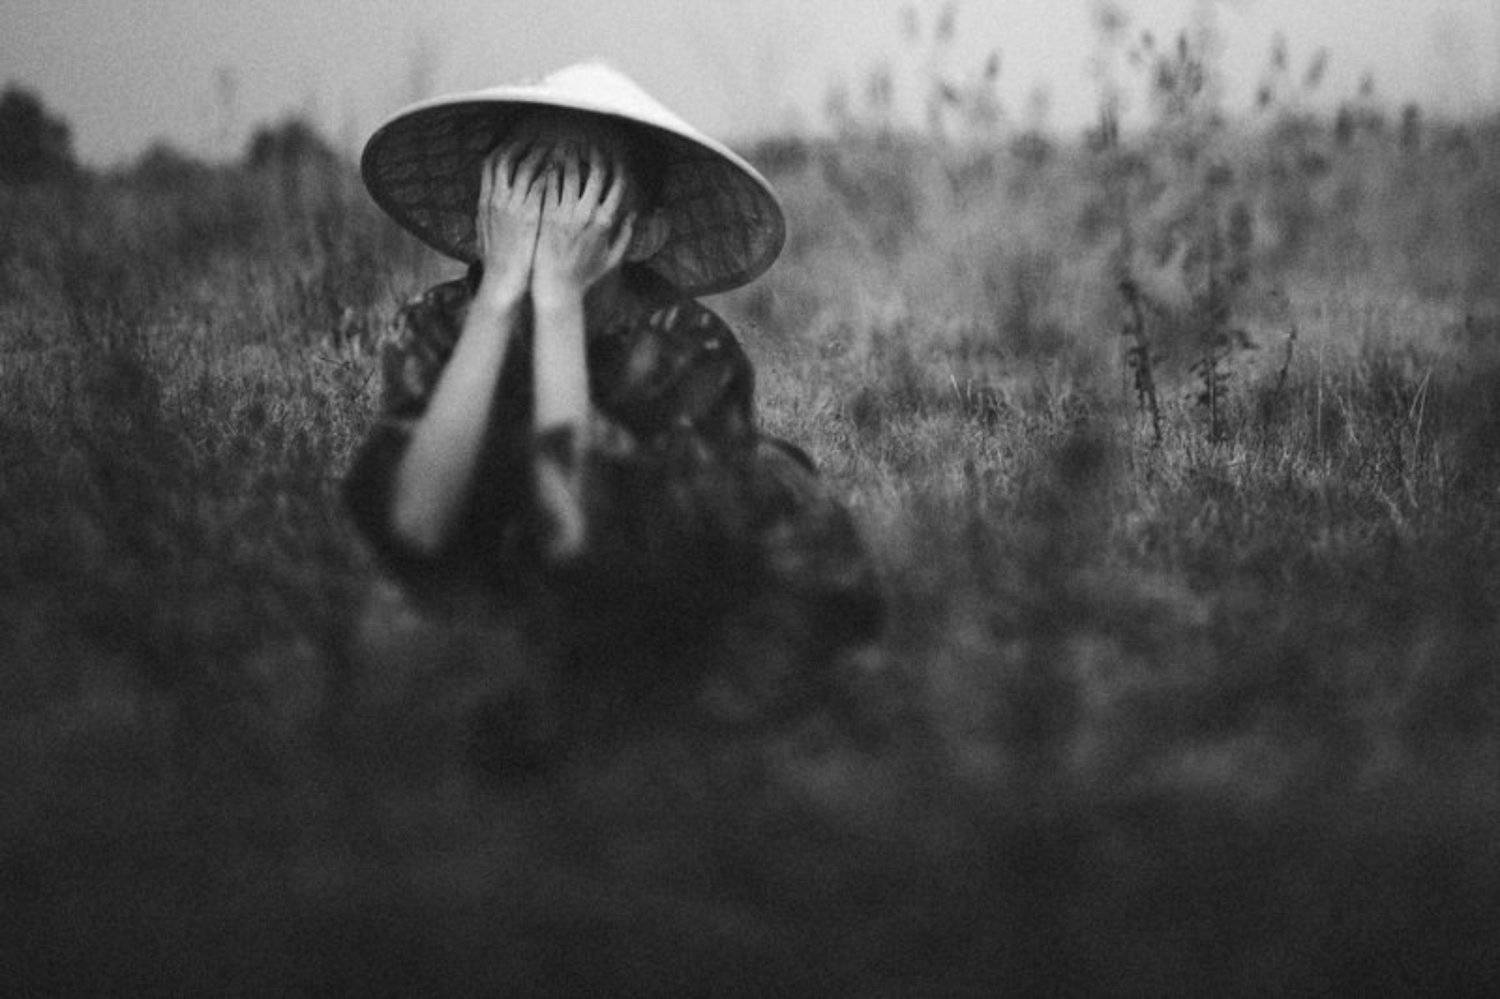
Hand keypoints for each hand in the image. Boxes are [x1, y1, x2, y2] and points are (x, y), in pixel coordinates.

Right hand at [474, 143, 546, 305]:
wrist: (503, 280)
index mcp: (486, 202)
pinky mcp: (529, 215)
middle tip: (537, 139)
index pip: (491, 164)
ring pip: (524, 167)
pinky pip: (539, 185)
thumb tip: (487, 208)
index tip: (517, 144)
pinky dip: (549, 173)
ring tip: (554, 148)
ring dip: (539, 155)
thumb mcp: (485, 233)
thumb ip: (487, 216)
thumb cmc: (498, 262)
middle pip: (505, 159)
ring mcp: (512, 206)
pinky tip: (561, 169)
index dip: (504, 149)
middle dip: (520, 145)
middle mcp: (497, 199)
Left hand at [530, 143, 635, 307]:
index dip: (617, 167)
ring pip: (571, 173)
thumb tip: (634, 214)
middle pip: (596, 172)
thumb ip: (625, 235)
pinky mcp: (547, 215)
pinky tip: (551, 163)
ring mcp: (566, 213)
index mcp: (606, 222)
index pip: (617, 184)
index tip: (613, 159)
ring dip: (572, 156)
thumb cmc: (584, 277)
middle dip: (595, 154)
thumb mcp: (612, 259)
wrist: (556, 288)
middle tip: (590, 146)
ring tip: (569, 147)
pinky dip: (552, 171)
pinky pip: (551, 185)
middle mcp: (588, 214)